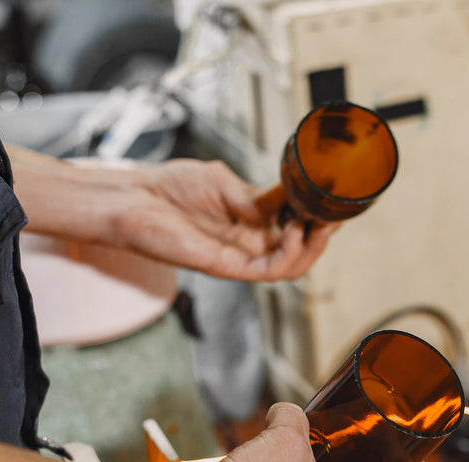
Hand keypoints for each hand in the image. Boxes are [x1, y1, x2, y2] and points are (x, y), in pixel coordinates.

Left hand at [114, 159, 339, 280]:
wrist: (135, 199)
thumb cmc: (169, 188)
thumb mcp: (224, 183)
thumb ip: (257, 196)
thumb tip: (288, 196)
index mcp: (250, 224)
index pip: (295, 229)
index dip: (317, 219)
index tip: (332, 202)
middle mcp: (247, 244)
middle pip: (299, 253)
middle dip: (322, 236)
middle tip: (334, 217)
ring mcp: (237, 257)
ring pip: (289, 268)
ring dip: (311, 249)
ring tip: (320, 225)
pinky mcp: (224, 266)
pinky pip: (266, 271)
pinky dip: (288, 254)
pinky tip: (295, 232)